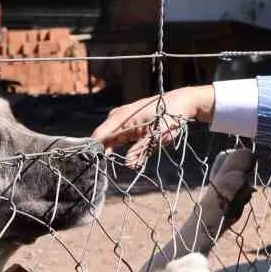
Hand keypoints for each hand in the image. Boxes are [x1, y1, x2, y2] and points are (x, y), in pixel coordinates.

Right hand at [91, 84, 215, 164]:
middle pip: (102, 138)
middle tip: (99, 169)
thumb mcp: (156, 136)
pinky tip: (118, 157)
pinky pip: (118, 138)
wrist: (179, 103)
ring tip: (107, 165)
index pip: (99, 136)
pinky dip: (117, 148)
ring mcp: (121, 121)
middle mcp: (117, 118)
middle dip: (100, 153)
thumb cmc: (168, 117)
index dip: (93, 150)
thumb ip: (140, 150)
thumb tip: (128, 165)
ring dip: (109, 151)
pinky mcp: (127, 125)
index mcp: (121, 118)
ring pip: (109, 139)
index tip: (91, 164)